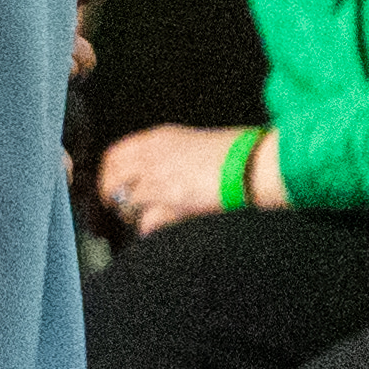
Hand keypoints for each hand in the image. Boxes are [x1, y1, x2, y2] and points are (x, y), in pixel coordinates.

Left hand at [96, 120, 278, 233]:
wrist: (258, 164)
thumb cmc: (239, 152)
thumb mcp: (195, 142)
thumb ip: (169, 154)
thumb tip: (155, 172)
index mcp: (157, 139)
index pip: (112, 156)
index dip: (110, 176)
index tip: (115, 188)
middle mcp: (150, 157)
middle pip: (110, 181)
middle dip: (115, 199)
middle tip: (127, 211)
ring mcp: (158, 181)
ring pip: (124, 204)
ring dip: (134, 216)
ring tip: (149, 222)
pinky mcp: (170, 204)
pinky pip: (146, 224)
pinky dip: (151, 230)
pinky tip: (161, 230)